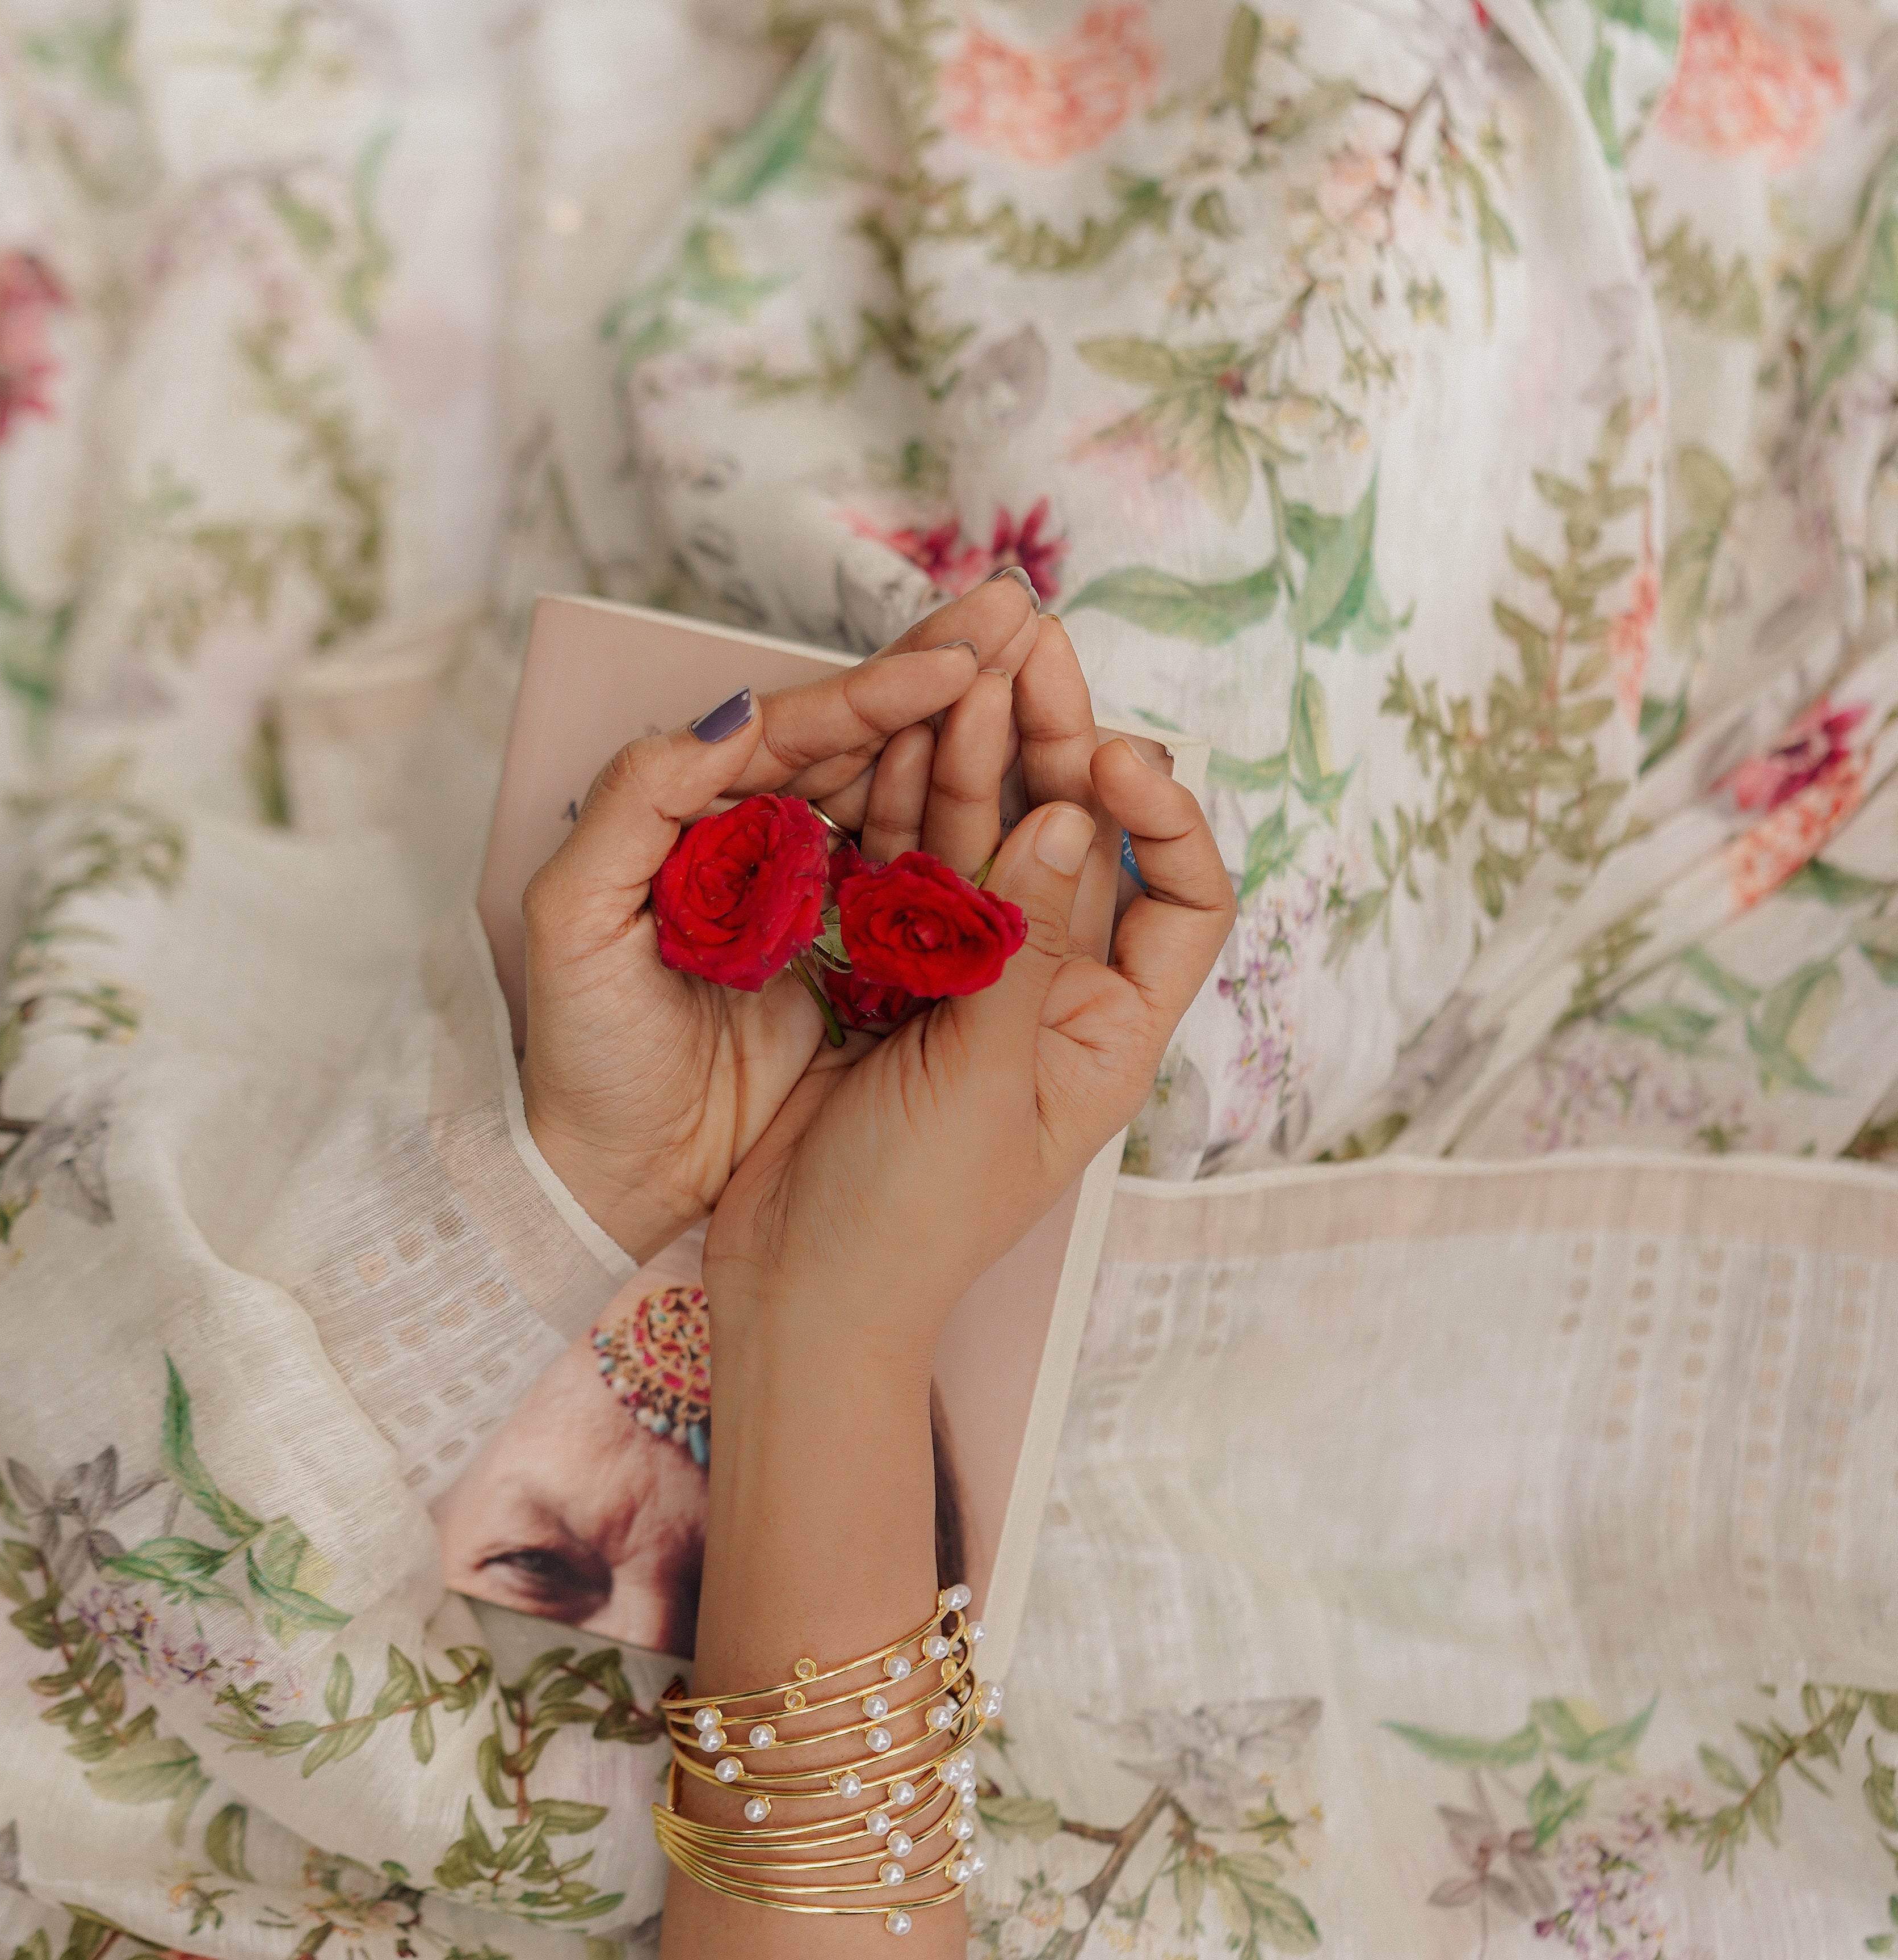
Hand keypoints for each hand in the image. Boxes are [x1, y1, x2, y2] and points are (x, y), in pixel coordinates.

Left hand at [518, 574, 1045, 1262]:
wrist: (618, 1173)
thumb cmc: (581, 1053)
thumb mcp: (573, 918)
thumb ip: (637, 802)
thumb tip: (733, 715)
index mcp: (694, 816)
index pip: (791, 733)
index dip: (872, 691)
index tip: (951, 657)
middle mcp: (762, 843)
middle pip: (859, 743)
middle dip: (939, 674)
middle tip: (1017, 612)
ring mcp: (817, 900)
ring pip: (901, 798)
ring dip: (969, 734)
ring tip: (1037, 668)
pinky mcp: (857, 966)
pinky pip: (921, 887)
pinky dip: (972, 835)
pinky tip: (1030, 785)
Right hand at [702, 697, 1234, 1355]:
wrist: (793, 1292)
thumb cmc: (905, 1222)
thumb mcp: (979, 1081)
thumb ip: (1016, 948)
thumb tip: (1062, 818)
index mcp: (1108, 1033)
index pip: (1185, 895)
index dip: (1164, 816)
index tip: (1109, 760)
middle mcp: (1050, 997)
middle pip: (1076, 843)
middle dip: (1057, 742)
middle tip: (1030, 648)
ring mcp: (966, 982)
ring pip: (985, 841)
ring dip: (977, 753)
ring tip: (964, 664)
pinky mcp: (887, 976)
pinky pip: (908, 870)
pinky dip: (906, 804)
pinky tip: (901, 730)